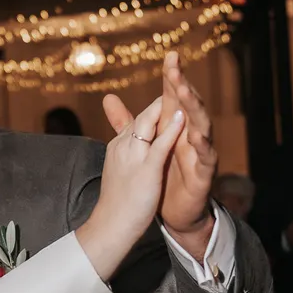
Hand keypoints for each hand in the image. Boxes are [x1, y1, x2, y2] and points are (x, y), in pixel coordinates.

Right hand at [77, 97, 183, 280]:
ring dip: (165, 104)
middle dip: (161, 92)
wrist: (111, 226)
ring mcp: (133, 157)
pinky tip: (182, 117)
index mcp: (121, 145)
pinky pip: (159, 146)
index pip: (139, 117)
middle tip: (175, 67)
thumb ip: (127, 151)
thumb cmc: (118, 199)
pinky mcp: (145, 170)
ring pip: (149, 124)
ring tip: (178, 83)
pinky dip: (170, 130)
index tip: (171, 81)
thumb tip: (130, 132)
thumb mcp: (122, 167)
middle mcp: (124, 146)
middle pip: (144, 115)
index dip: (156, 101)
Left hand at [145, 53, 217, 238]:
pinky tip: (197, 134)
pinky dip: (202, 144)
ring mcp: (198, 152)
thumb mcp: (141, 146)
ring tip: (184, 93)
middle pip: (187, 105)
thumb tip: (109, 98)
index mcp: (173, 127)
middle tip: (175, 69)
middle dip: (182, 86)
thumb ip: (128, 122)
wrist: (171, 212)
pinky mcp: (204, 172)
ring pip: (201, 125)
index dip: (171, 77)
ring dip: (193, 108)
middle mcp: (189, 135)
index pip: (171, 97)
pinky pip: (206, 156)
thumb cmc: (159, 176)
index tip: (170, 55)